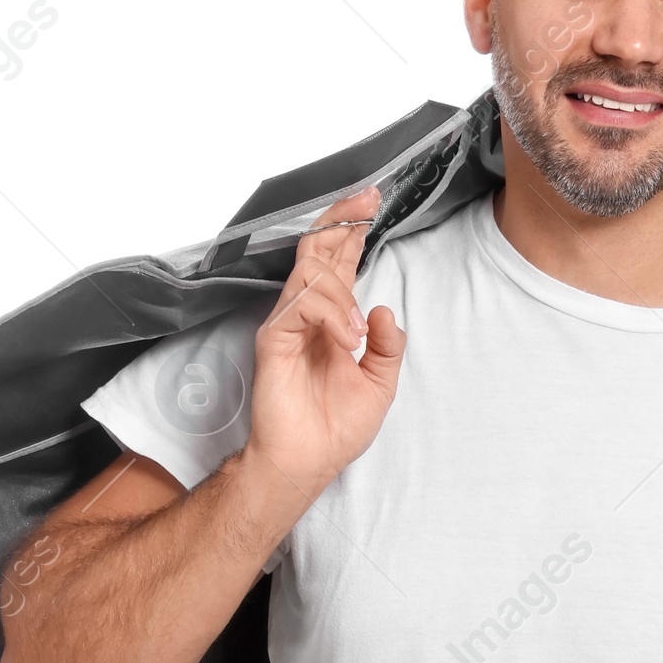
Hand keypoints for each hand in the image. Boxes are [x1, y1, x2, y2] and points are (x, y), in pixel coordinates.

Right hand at [243, 187, 405, 503]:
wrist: (307, 461)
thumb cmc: (335, 429)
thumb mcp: (379, 385)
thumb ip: (388, 347)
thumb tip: (383, 309)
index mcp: (332, 319)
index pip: (340, 262)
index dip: (353, 230)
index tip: (371, 202)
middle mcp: (308, 314)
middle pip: (319, 249)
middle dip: (342, 220)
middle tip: (365, 201)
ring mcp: (289, 323)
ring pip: (311, 272)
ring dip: (341, 293)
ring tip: (356, 333)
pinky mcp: (274, 338)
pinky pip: (301, 305)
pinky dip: (329, 315)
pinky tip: (346, 339)